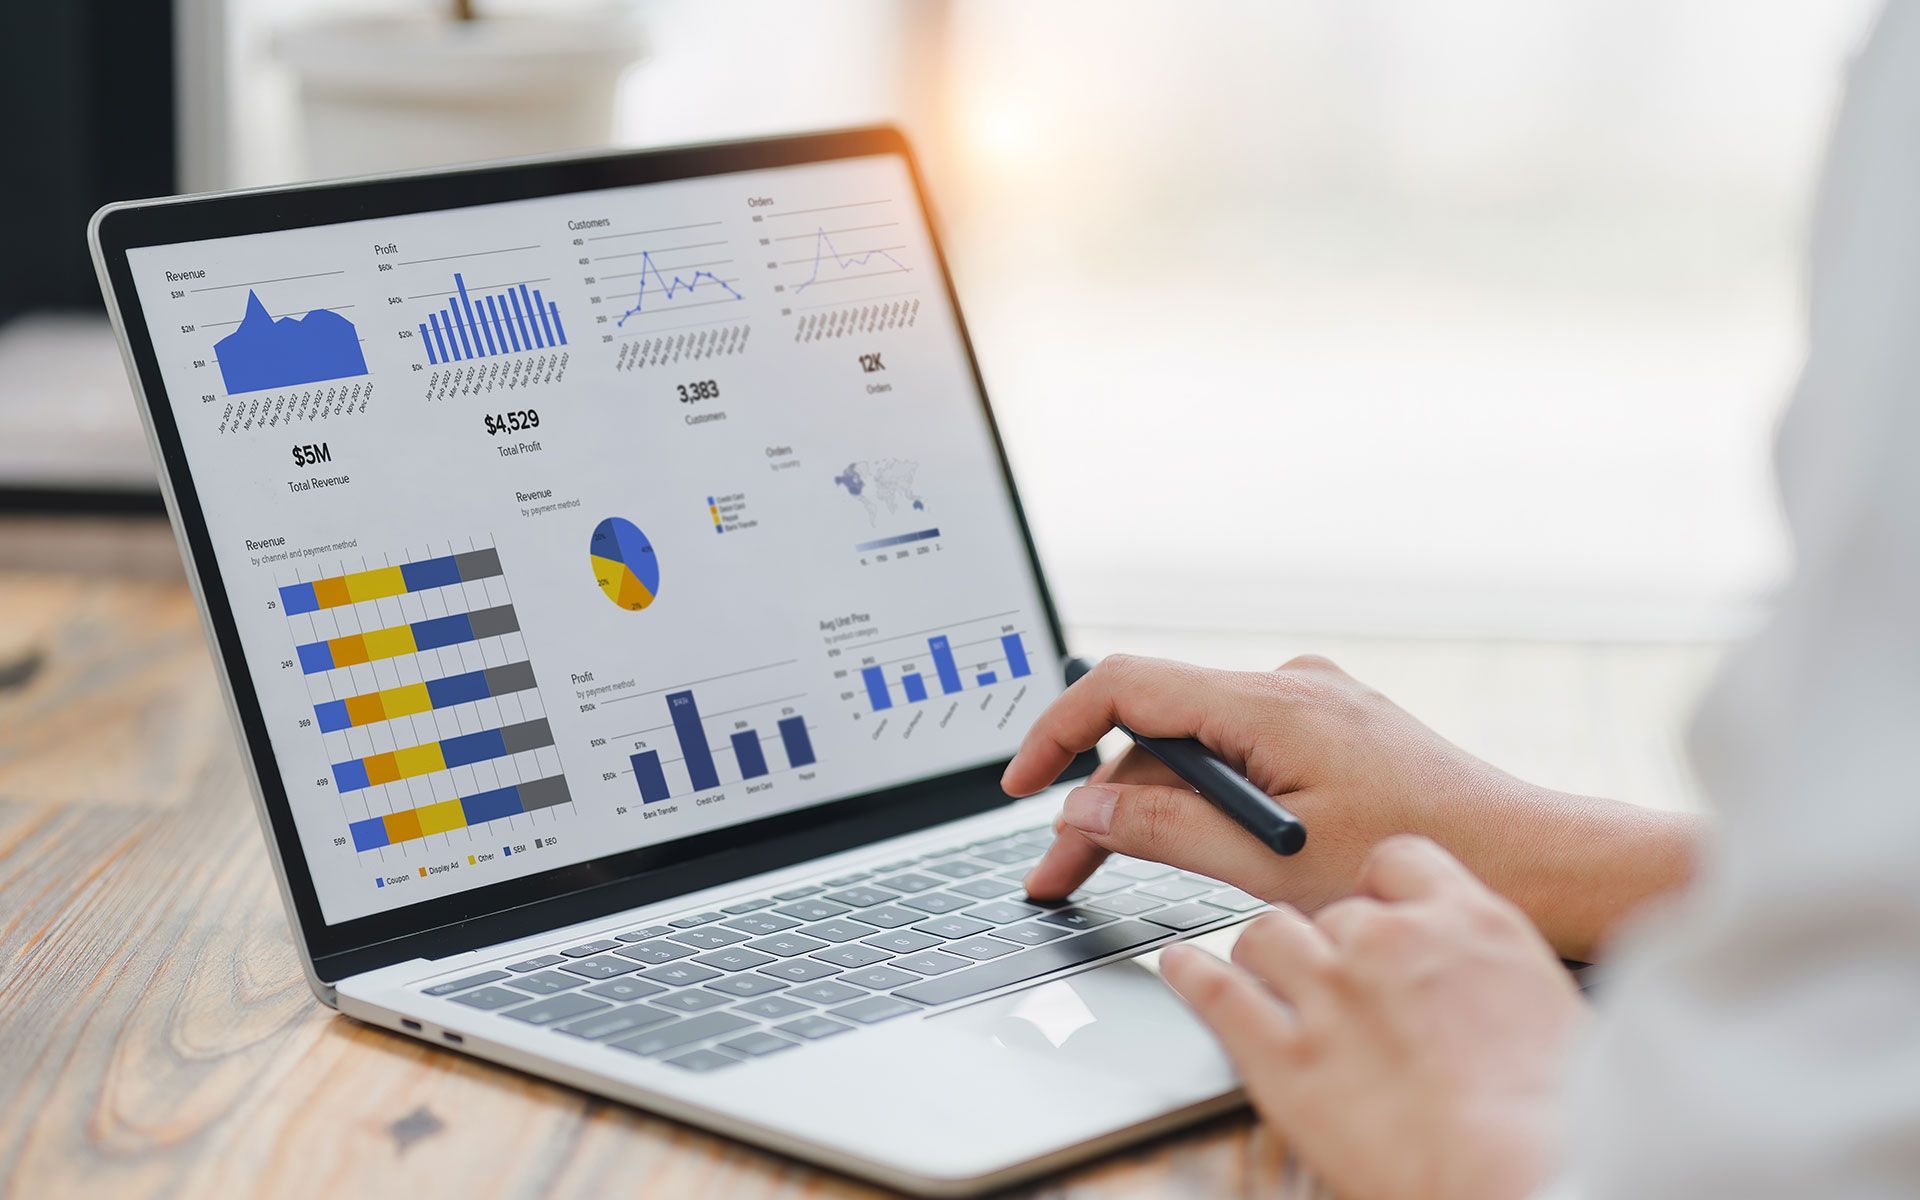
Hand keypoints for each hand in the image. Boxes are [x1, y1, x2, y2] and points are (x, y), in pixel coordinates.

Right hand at [1005, 654, 1700, 960]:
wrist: (1532, 862)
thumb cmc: (1419, 864)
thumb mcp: (1272, 864)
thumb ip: (1166, 826)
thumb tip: (1086, 804)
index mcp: (1271, 705)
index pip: (1126, 686)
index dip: (1057, 732)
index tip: (1020, 788)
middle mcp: (1289, 687)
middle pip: (1155, 728)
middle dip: (1099, 798)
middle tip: (1061, 873)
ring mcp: (1313, 707)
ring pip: (1195, 745)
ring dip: (1149, 802)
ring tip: (1113, 871)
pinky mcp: (1331, 732)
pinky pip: (1239, 751)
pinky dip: (1201, 796)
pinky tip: (1191, 845)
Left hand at [1161, 836, 1585, 1199]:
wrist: (1526, 1176)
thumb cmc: (1558, 1116)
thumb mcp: (1554, 1011)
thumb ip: (1497, 975)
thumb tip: (1488, 981)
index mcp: (1466, 923)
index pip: (1400, 859)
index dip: (1381, 885)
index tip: (1377, 903)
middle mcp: (1389, 942)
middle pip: (1332, 908)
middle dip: (1331, 939)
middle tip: (1337, 974)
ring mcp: (1330, 995)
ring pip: (1267, 934)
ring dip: (1265, 951)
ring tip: (1263, 968)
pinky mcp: (1283, 1058)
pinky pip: (1217, 994)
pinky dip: (1190, 976)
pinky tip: (1179, 966)